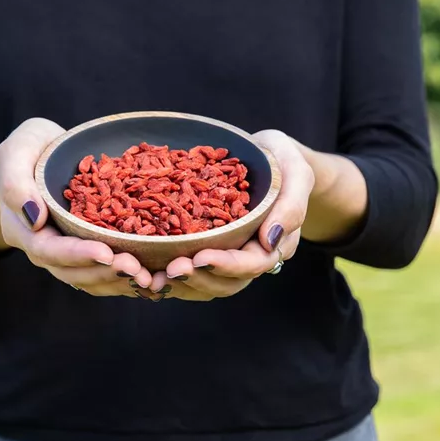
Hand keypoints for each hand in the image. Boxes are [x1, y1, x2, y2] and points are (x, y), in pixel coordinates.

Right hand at [0, 118, 152, 296]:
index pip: (50, 251)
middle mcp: (46, 251)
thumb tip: (34, 216)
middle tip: (137, 269)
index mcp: (26, 231)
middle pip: (74, 273)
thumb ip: (16, 183)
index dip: (78, 255)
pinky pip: (105, 273)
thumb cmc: (26, 151)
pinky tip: (154, 276)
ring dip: (120, 282)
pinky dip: (127, 278)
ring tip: (150, 278)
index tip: (106, 253)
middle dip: (106, 273)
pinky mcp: (87, 252)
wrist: (38, 157)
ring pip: (92, 280)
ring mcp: (68, 255)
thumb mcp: (17, 153)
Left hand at [147, 129, 314, 300]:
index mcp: (272, 244)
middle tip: (169, 269)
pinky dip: (166, 274)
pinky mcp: (203, 249)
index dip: (226, 266)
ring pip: (204, 285)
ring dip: (178, 285)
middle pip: (225, 284)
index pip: (251, 265)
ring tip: (151, 278)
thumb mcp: (295, 172)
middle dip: (197, 279)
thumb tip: (271, 240)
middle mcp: (247, 257)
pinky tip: (144, 269)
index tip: (200, 257)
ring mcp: (225, 256)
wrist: (262, 155)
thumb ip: (291, 204)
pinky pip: (188, 271)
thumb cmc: (280, 161)